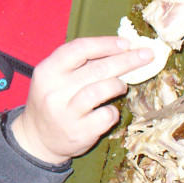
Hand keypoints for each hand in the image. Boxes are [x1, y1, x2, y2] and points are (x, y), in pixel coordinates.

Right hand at [10, 37, 152, 163]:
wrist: (36, 139)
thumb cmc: (52, 101)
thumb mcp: (53, 78)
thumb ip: (79, 64)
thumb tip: (119, 49)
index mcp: (47, 71)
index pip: (79, 49)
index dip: (105, 44)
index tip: (126, 43)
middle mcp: (54, 91)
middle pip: (96, 69)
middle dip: (126, 60)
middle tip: (147, 55)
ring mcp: (65, 113)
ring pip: (100, 90)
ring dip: (118, 84)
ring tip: (122, 85)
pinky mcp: (79, 132)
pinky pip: (105, 116)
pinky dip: (113, 111)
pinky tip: (110, 111)